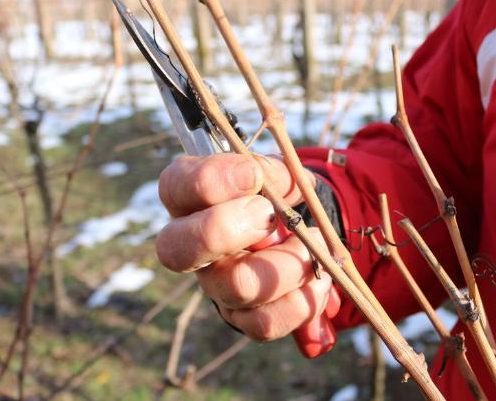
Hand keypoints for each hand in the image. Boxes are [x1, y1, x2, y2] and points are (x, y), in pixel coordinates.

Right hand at [155, 153, 332, 341]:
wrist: (307, 234)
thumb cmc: (283, 196)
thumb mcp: (283, 175)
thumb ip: (275, 173)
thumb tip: (269, 180)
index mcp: (193, 199)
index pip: (175, 187)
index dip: (209, 180)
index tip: (252, 175)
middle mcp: (193, 246)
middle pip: (177, 250)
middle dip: (224, 230)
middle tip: (269, 216)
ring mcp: (215, 285)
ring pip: (235, 287)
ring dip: (286, 266)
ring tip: (311, 248)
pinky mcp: (241, 317)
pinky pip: (264, 323)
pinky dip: (302, 302)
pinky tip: (320, 280)